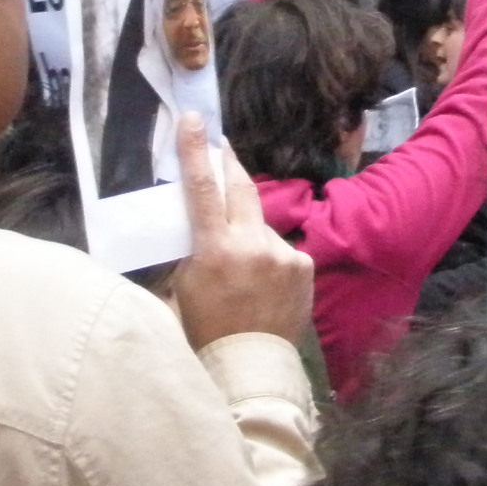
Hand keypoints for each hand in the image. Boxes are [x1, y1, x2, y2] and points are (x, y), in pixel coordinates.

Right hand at [171, 115, 312, 348]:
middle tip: (221, 145)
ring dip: (248, 235)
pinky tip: (262, 285)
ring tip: (240, 271)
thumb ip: (191, 250)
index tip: (194, 120)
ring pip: (260, 227)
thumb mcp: (181, 287)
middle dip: (229, 164)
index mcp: (214, 248)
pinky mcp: (305, 264)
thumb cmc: (204, 330)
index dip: (196, 151)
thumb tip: (196, 225)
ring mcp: (284, 252)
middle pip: (240, 188)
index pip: (202, 188)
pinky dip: (269, 258)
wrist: (251, 366)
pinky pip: (281, 250)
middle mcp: (253, 243)